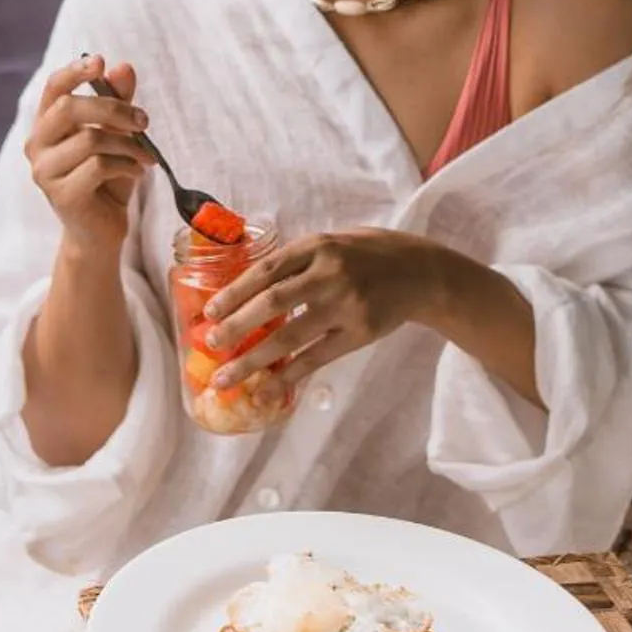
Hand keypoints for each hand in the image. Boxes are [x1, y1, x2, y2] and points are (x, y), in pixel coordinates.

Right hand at [24, 55, 153, 254]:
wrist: (102, 231)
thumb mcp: (117, 137)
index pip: (54, 89)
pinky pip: (99, 166)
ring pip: (90, 139)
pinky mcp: (61, 195)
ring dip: (128, 144)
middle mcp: (37, 146)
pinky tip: (136, 172)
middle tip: (144, 121)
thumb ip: (118, 104)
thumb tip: (123, 67)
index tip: (100, 62)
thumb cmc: (107, 180)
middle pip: (70, 108)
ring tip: (145, 156)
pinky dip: (126, 165)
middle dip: (114, 109)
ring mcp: (45, 172)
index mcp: (46, 126)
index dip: (75, 71)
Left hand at [201, 229, 446, 391]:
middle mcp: (330, 274)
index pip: (266, 270)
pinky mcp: (359, 333)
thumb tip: (248, 287)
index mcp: (318, 246)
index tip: (209, 311)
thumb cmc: (370, 255)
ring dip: (253, 360)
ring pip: (290, 337)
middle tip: (210, 345)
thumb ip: (298, 260)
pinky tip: (267, 388)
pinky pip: (316, 358)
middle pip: (272, 303)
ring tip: (226, 378)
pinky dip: (289, 375)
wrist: (422, 273)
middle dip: (236, 326)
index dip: (234, 292)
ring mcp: (346, 306)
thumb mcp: (333, 242)